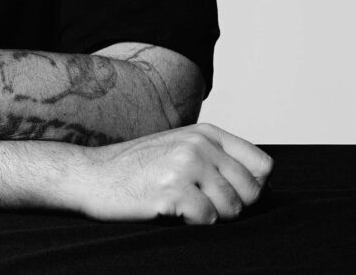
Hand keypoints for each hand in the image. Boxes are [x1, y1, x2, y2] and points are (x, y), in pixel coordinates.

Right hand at [64, 122, 272, 223]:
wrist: (92, 175)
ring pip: (232, 208)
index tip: (229, 194)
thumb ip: (217, 158)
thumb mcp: (180, 148)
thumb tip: (261, 186)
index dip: (252, 187)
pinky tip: (169, 210)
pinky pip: (208, 219)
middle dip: (232, 207)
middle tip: (200, 204)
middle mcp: (199, 144)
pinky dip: (192, 223)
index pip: (263, 165)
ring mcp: (185, 164)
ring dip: (210, 216)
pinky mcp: (172, 189)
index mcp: (205, 133)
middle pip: (252, 191)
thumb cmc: (137, 167)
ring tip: (182, 205)